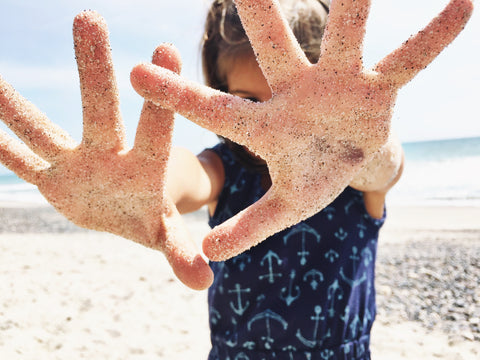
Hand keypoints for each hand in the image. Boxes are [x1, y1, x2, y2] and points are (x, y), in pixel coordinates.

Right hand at [0, 11, 212, 289]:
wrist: (126, 209)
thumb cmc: (152, 215)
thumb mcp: (166, 235)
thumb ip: (181, 253)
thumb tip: (203, 285)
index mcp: (144, 168)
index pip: (155, 130)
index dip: (160, 100)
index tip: (165, 48)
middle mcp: (108, 155)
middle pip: (100, 111)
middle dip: (95, 70)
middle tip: (89, 18)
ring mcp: (75, 163)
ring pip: (43, 130)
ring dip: (15, 106)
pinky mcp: (50, 177)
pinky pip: (18, 160)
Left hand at [130, 0, 472, 260]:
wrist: (350, 162)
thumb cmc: (310, 178)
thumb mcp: (282, 207)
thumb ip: (247, 228)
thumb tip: (206, 253)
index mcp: (268, 125)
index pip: (218, 110)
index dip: (177, 97)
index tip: (135, 75)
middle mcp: (299, 93)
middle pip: (274, 51)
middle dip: (258, 13)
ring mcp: (341, 85)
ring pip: (345, 37)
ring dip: (353, 4)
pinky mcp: (380, 88)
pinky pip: (408, 59)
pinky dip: (432, 39)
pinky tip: (465, 5)